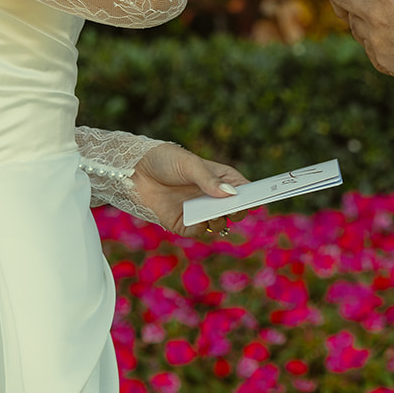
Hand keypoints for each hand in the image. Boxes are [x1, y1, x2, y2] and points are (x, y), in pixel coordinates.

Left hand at [132, 143, 248, 235]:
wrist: (136, 170)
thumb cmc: (167, 161)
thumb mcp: (189, 164)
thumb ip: (209, 180)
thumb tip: (231, 195)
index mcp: (221, 179)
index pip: (244, 190)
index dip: (252, 196)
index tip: (256, 199)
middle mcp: (213, 197)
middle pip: (235, 211)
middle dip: (237, 211)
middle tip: (233, 208)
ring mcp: (199, 211)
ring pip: (219, 224)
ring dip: (219, 221)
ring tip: (214, 214)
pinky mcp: (183, 224)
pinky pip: (197, 231)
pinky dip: (199, 229)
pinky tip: (197, 221)